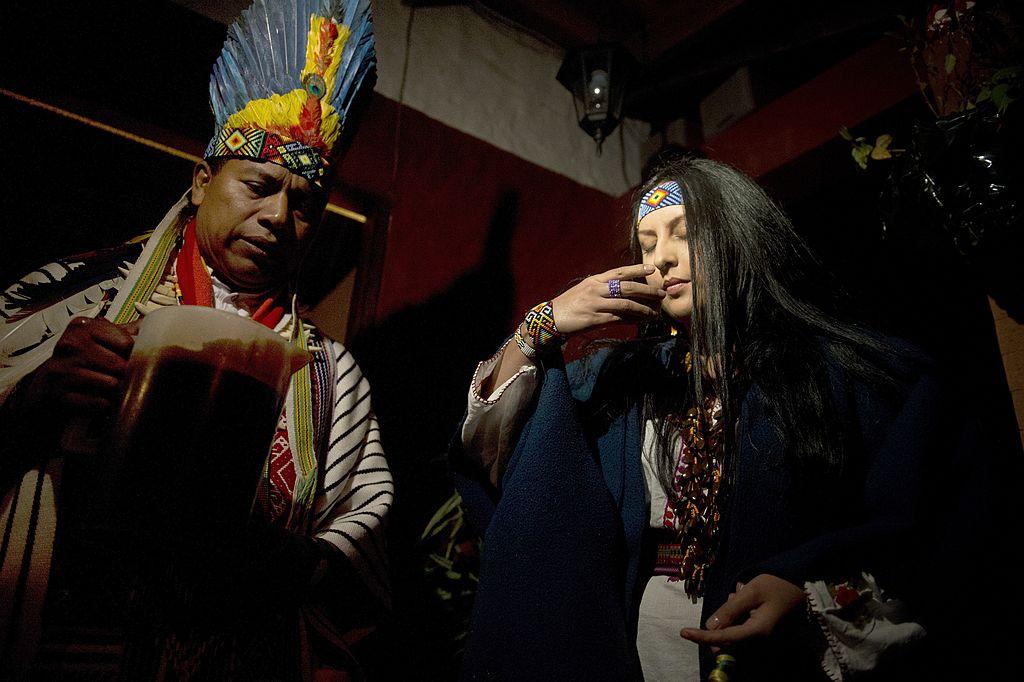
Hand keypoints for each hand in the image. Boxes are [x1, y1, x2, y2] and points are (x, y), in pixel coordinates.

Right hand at [23, 317, 137, 417]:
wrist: (45, 386)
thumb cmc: (78, 362)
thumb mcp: (96, 341)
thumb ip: (123, 333)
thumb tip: (152, 327)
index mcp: (82, 327)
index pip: (125, 342)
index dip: (134, 355)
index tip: (131, 360)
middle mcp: (70, 345)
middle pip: (119, 364)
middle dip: (126, 375)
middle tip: (125, 379)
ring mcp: (62, 370)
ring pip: (110, 384)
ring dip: (116, 392)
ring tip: (114, 391)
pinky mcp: (59, 394)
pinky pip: (97, 403)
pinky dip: (105, 405)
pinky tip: (102, 402)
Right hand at [549, 264, 663, 336]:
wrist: (551, 319)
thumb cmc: (570, 305)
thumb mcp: (586, 291)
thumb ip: (603, 290)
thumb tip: (624, 293)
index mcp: (595, 280)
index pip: (620, 272)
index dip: (637, 270)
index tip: (652, 269)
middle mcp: (596, 289)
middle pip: (627, 287)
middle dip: (647, 290)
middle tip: (661, 294)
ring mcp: (595, 304)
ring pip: (625, 304)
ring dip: (643, 309)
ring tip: (654, 312)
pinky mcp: (594, 319)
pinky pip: (617, 319)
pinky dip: (631, 320)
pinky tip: (639, 321)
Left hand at [680, 574, 805, 648]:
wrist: (803, 588)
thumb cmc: (777, 586)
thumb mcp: (751, 591)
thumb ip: (730, 609)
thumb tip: (710, 626)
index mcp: (758, 631)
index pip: (723, 638)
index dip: (702, 636)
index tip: (683, 632)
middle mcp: (761, 643)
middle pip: (727, 641)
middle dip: (721, 622)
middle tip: (733, 598)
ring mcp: (765, 643)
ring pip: (734, 637)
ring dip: (731, 618)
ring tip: (742, 595)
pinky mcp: (765, 639)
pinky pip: (743, 634)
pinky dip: (739, 619)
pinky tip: (747, 602)